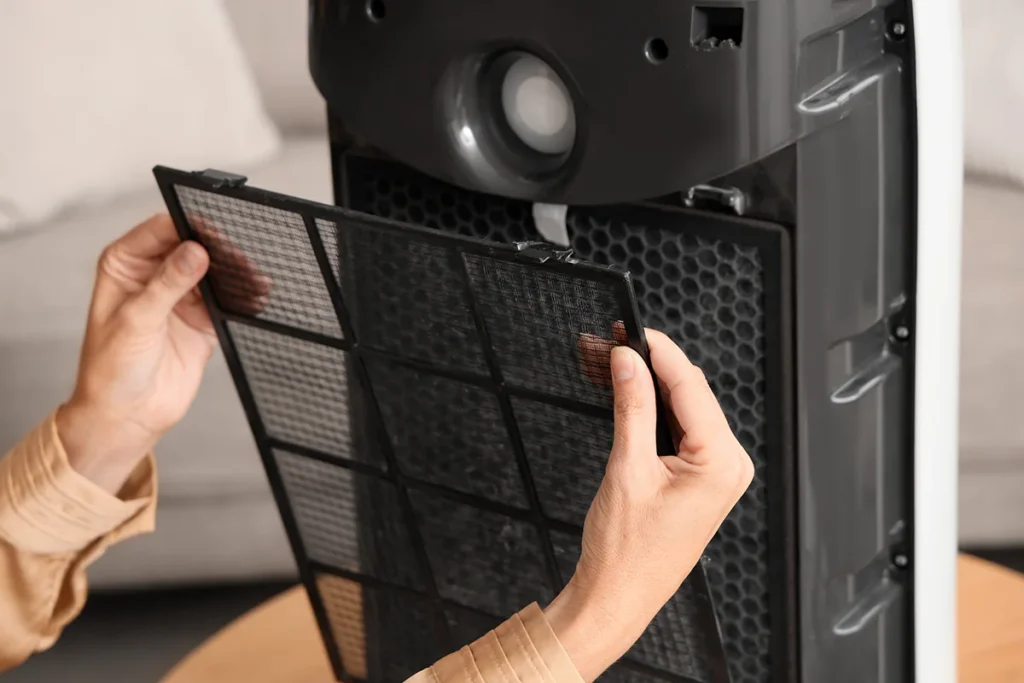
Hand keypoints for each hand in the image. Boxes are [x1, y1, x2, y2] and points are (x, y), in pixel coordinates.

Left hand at [56, 213, 266, 493]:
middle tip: (239, 255)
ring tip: (253, 275)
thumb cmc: (111, 370)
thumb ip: (168, 283)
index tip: (212, 230)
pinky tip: (255, 292)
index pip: (160, 230)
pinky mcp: (202, 319)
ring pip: (213, 270)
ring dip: (234, 271)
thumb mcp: (137, 321)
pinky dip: (242, 295)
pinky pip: (227, 298)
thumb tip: (195, 251)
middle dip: (217, 248)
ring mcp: (179, 297)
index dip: (186, 225)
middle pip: (192, 246)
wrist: (128, 416)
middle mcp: (153, 276)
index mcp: (125, 265)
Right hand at [546, 330, 753, 681]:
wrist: (618, 597)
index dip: (658, 351)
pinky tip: (629, 394)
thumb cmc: (628, 553)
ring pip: (683, 409)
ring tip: (613, 364)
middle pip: (690, 393)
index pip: (691, 387)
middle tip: (612, 344)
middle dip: (650, 365)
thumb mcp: (627, 469)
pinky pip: (680, 430)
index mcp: (721, 463)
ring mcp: (716, 473)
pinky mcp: (699, 479)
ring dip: (649, 386)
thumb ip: (632, 408)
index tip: (631, 330)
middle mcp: (728, 466)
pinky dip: (653, 411)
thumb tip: (630, 364)